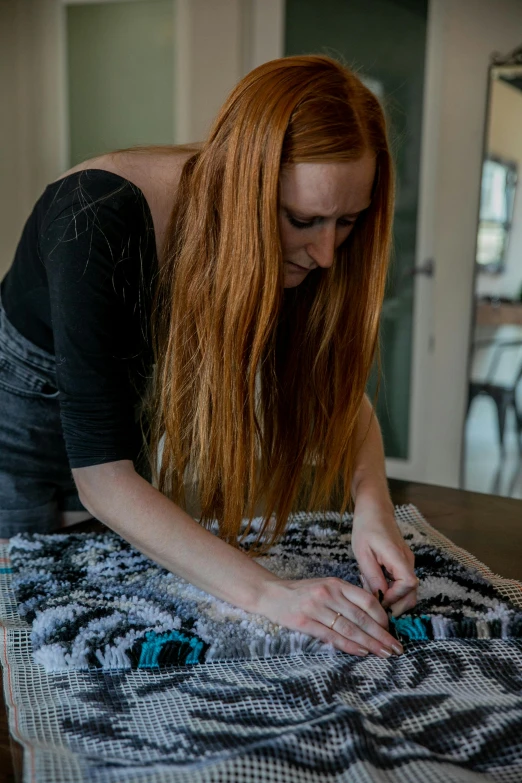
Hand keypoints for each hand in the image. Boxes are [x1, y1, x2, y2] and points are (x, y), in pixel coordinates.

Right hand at [257, 577, 402, 657]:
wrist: (271, 594)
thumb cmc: (302, 593)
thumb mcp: (325, 587)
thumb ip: (345, 598)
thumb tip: (372, 618)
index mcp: (336, 583)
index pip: (366, 599)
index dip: (382, 616)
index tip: (391, 630)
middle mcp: (328, 593)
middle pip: (361, 617)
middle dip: (381, 634)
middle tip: (396, 648)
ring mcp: (316, 607)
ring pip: (349, 628)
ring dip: (369, 643)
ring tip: (384, 653)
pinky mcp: (305, 622)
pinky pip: (332, 636)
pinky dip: (349, 646)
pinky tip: (362, 652)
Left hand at [351, 506, 417, 616]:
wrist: (374, 509)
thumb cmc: (366, 527)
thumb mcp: (363, 553)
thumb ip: (372, 576)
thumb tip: (379, 597)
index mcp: (398, 556)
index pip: (409, 584)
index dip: (395, 597)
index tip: (378, 599)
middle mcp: (408, 561)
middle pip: (412, 592)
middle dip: (396, 604)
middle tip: (375, 604)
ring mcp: (407, 562)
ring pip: (407, 589)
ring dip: (392, 597)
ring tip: (372, 590)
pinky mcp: (402, 563)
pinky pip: (401, 582)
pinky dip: (391, 588)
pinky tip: (374, 582)